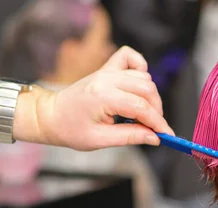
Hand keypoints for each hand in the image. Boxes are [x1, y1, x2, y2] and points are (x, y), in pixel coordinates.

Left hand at [36, 46, 173, 150]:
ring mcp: (107, 72)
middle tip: (153, 128)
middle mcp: (106, 79)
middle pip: (147, 89)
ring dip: (150, 96)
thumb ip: (130, 136)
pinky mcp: (107, 69)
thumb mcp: (100, 140)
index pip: (141, 107)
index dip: (157, 122)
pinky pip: (130, 58)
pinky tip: (138, 85)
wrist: (51, 116)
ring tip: (143, 114)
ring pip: (143, 77)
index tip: (166, 134)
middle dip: (156, 110)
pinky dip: (140, 68)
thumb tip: (154, 137)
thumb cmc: (71, 129)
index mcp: (102, 96)